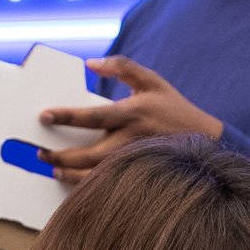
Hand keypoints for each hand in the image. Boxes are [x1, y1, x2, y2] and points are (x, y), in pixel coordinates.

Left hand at [36, 56, 223, 177]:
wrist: (206, 140)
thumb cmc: (174, 108)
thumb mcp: (152, 80)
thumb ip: (122, 67)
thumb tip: (90, 63)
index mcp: (132, 114)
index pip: (92, 117)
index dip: (67, 116)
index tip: (45, 116)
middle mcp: (132, 140)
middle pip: (89, 154)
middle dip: (61, 156)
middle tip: (42, 153)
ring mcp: (136, 162)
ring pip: (97, 176)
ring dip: (71, 175)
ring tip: (55, 170)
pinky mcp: (139, 176)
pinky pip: (109, 185)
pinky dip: (89, 186)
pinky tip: (77, 182)